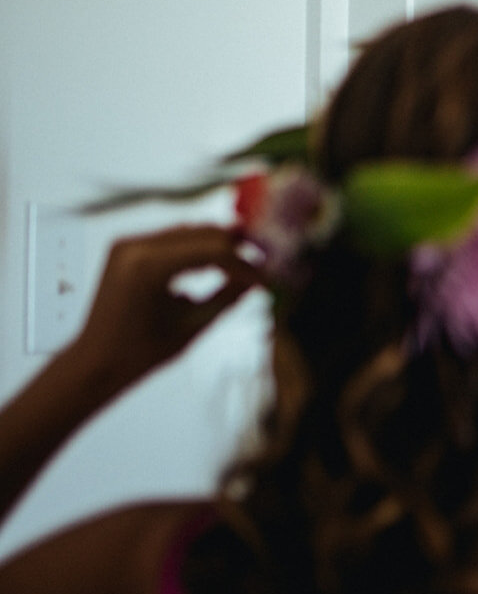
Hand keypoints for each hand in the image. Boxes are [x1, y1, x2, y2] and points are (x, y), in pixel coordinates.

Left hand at [67, 226, 262, 391]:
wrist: (96, 361)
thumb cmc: (142, 353)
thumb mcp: (193, 326)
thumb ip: (228, 298)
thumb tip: (260, 279)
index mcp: (149, 266)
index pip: (213, 251)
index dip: (244, 264)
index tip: (265, 279)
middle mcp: (136, 246)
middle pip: (203, 233)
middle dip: (235, 248)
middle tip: (262, 263)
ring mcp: (128, 244)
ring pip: (190, 232)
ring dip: (217, 247)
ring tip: (241, 266)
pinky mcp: (127, 248)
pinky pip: (172, 240)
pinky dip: (196, 250)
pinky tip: (214, 267)